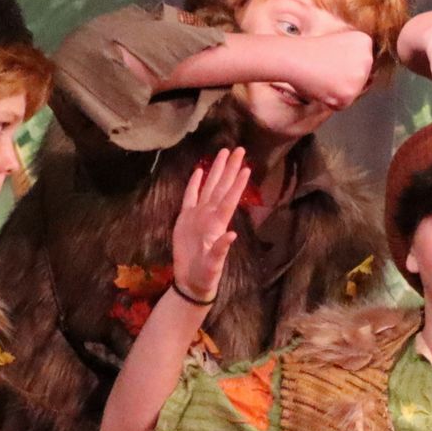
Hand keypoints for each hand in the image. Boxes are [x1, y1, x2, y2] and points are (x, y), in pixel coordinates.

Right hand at [172, 148, 249, 305]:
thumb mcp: (213, 266)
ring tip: (223, 153)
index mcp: (217, 225)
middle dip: (230, 168)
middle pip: (221, 187)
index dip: (237, 184)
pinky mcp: (185, 219)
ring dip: (216, 170)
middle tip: (240, 149)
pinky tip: (200, 171)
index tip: (246, 167)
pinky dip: (194, 184)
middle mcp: (210, 216)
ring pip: (208, 187)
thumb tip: (231, 235)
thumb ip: (220, 251)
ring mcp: (198, 216)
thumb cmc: (205, 275)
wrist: (191, 281)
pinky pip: (190, 197)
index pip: (229, 200)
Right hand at [284, 29, 375, 111]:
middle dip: (343, 80)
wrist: (294, 59)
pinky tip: (322, 86)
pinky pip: (343, 104)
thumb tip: (370, 79)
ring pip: (352, 93)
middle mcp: (367, 58)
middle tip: (326, 69)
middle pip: (360, 81)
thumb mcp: (339, 44)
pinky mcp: (350, 93)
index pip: (363, 65)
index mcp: (365, 42)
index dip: (345, 67)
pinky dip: (331, 101)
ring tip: (324, 76)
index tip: (332, 59)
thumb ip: (355, 58)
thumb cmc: (310, 52)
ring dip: (337, 91)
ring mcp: (360, 76)